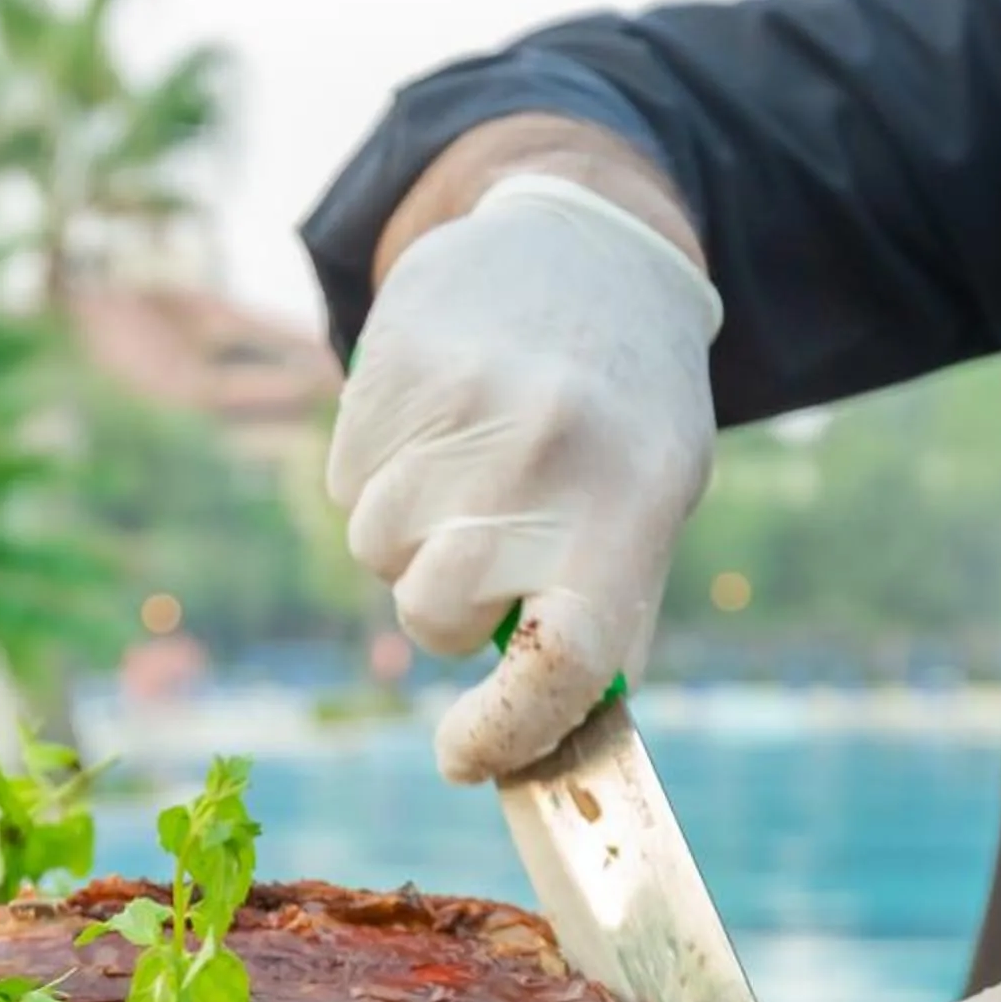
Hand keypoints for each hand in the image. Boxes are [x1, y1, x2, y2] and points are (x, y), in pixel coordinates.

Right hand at [327, 173, 721, 782]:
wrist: (586, 244)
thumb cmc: (626, 409)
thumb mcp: (654, 506)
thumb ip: (607, 623)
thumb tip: (541, 746)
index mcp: (631, 506)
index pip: (561, 661)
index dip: (504, 732)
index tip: (464, 756)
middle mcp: (547, 456)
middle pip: (436, 613)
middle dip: (448, 610)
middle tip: (488, 551)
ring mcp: (462, 405)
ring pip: (377, 551)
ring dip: (410, 536)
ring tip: (468, 467)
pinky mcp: (393, 365)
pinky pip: (346, 486)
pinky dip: (379, 478)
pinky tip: (434, 424)